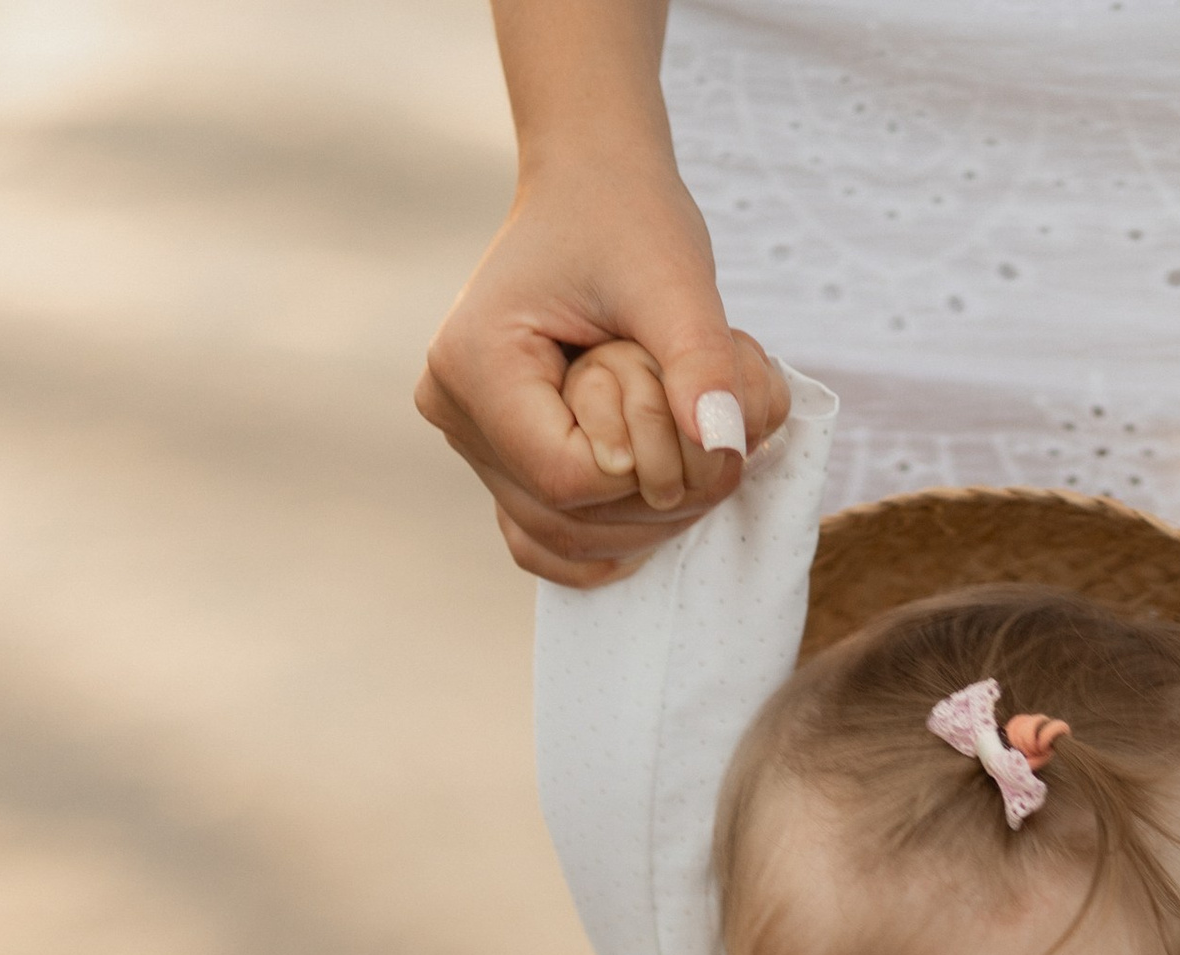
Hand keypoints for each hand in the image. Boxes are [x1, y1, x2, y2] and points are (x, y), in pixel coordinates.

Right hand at [417, 167, 790, 585]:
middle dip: (654, 504)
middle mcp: (455, 409)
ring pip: (558, 540)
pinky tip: (655, 493)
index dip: (647, 472)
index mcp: (476, 363)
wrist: (591, 189)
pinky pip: (545, 536)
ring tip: (691, 456)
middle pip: (562, 521)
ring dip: (640, 523)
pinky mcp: (492, 456)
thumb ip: (701, 357)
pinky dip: (606, 534)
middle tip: (715, 448)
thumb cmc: (627, 218)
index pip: (567, 478)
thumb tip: (725, 440)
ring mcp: (467, 439)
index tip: (699, 425)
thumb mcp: (673, 275)